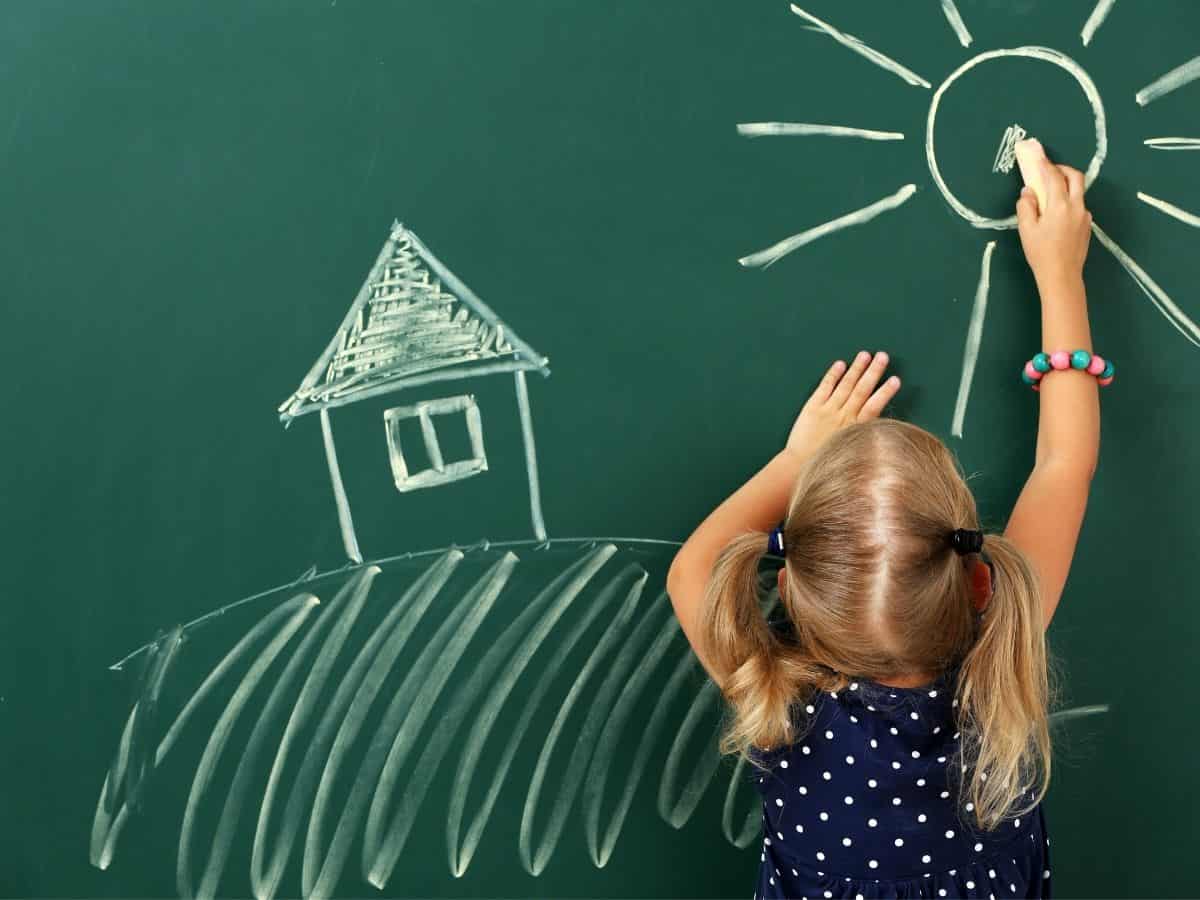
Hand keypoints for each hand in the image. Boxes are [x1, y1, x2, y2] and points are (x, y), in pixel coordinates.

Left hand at [785, 351, 900, 456]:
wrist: (798, 465)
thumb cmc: (826, 460)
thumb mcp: (851, 449)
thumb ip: (862, 433)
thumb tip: (874, 421)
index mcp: (855, 428)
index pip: (874, 405)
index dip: (885, 391)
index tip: (896, 379)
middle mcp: (843, 416)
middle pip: (862, 389)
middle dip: (873, 371)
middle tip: (883, 356)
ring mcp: (828, 410)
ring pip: (845, 385)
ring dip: (856, 368)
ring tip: (865, 354)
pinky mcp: (812, 407)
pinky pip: (825, 387)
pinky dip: (833, 375)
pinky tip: (841, 364)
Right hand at [1016, 159, 1091, 291]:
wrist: (1062, 275)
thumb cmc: (1041, 253)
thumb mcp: (1026, 229)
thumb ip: (1026, 206)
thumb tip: (1028, 192)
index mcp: (1060, 205)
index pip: (1053, 177)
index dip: (1044, 164)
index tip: (1037, 156)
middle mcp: (1076, 206)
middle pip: (1075, 177)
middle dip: (1062, 169)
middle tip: (1049, 170)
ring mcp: (1084, 215)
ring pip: (1078, 191)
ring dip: (1066, 185)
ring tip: (1050, 193)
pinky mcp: (1087, 225)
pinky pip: (1078, 205)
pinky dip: (1068, 201)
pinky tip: (1056, 214)